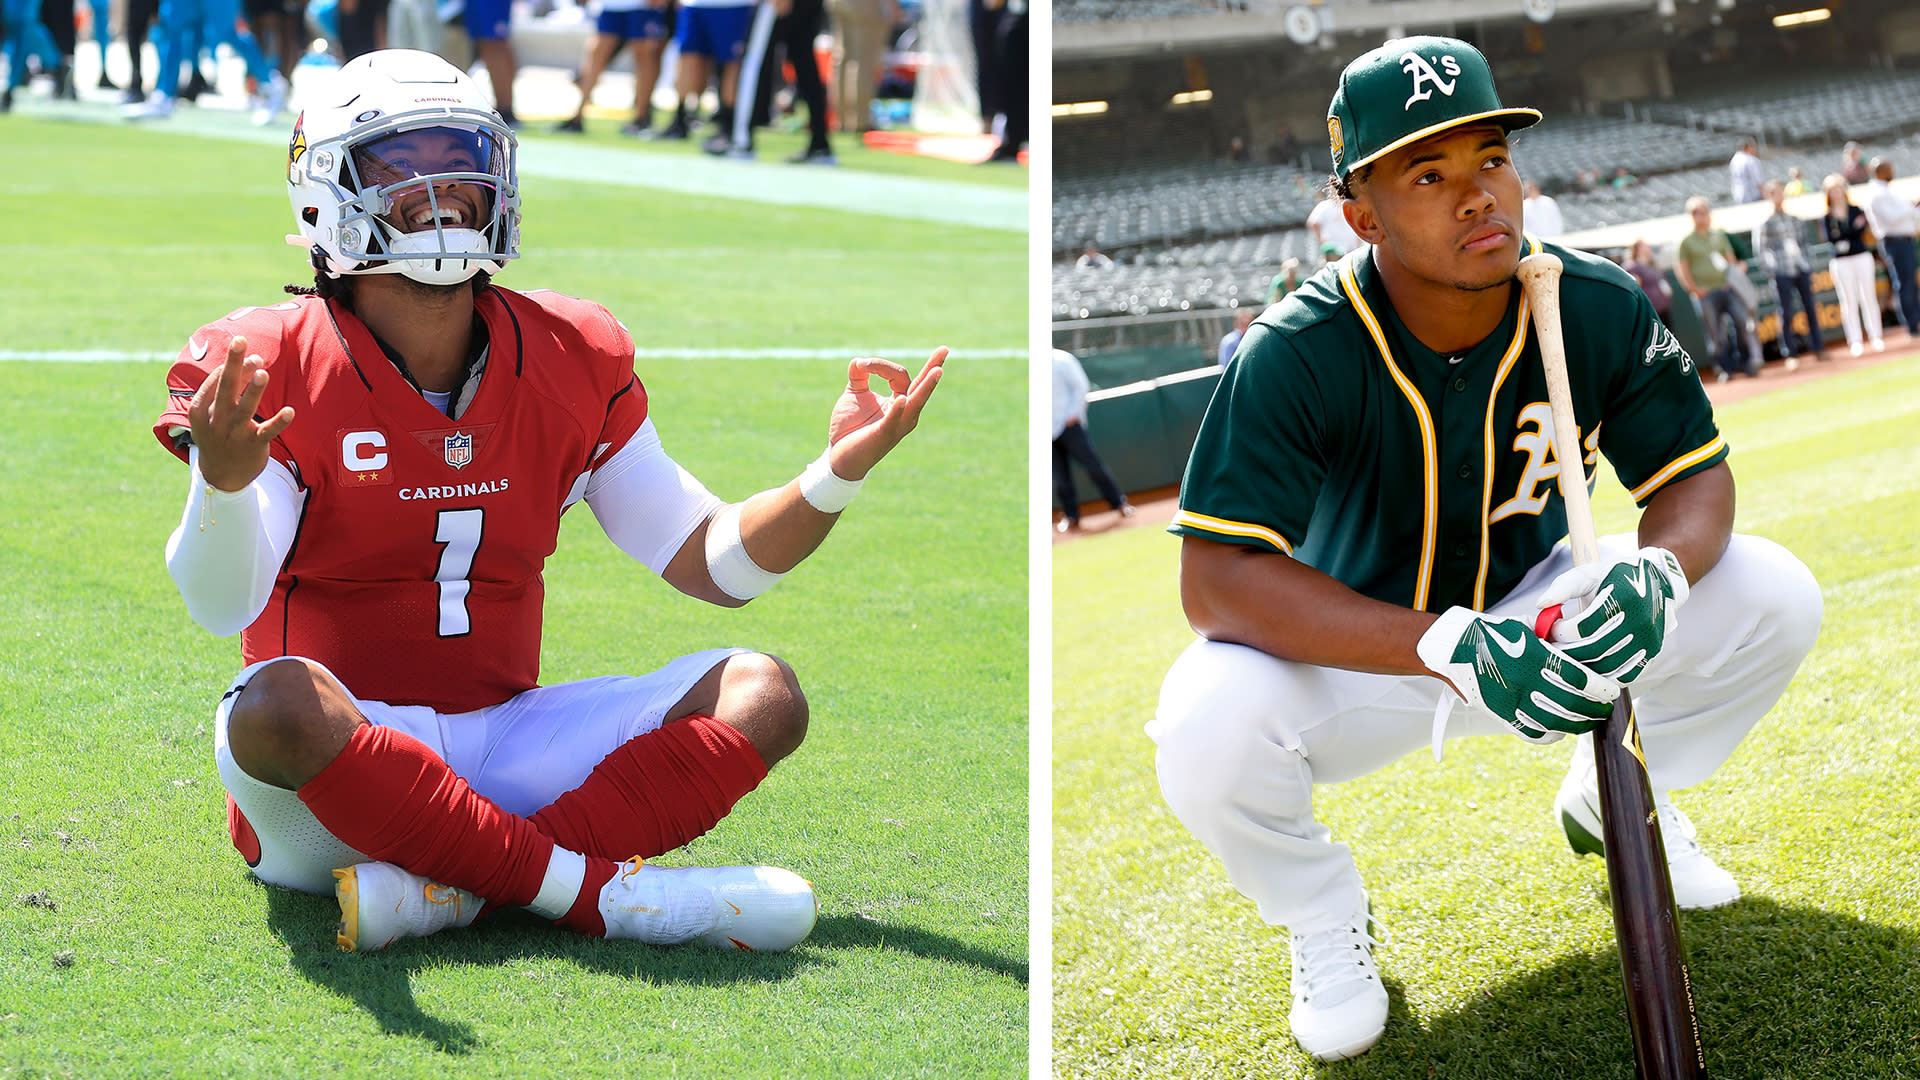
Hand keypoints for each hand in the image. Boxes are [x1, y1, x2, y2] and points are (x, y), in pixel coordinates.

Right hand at [188, 336, 295, 491]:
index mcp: (201, 410)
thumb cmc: (218, 434)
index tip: (243, 344)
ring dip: (254, 390)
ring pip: (245, 409)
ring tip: (262, 372)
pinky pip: (267, 432)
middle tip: (241, 341)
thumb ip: (226, 389)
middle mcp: (216, 420)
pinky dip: (278, 422)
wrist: (221, 475)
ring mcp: (234, 434)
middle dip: (233, 364)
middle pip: (226, 388)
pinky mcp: (253, 446)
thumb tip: (249, 360)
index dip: (230, 363)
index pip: (215, 381)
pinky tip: (290, 412)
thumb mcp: (212, 413)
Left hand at [824, 347, 945, 480]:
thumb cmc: (850, 427)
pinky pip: (893, 421)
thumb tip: (858, 361)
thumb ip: (859, 376)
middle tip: (945, 349)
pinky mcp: (884, 435)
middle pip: (920, 386)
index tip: (862, 364)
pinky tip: (901, 399)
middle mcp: (905, 413)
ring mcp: (897, 425)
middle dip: (933, 367)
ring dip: (926, 387)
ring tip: (938, 370)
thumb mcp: (854, 394)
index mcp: (900, 401)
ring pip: (915, 402)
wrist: (839, 456)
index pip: (899, 375)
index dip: (880, 366)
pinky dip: (898, 410)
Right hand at [1417, 606, 1620, 741]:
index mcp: (1532, 656)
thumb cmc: (1491, 633)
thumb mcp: (1524, 626)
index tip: (1612, 691)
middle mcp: (1524, 681)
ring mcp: (1512, 701)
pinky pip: (1532, 733)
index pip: (1578, 678)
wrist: (1452, 649)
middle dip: (1595, 708)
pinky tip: (1562, 731)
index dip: (1600, 688)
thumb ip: (1552, 638)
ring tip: (1590, 720)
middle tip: (1606, 708)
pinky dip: (1552, 735)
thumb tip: (1581, 646)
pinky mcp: (1501, 714)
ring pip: (1556, 723)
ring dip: (1578, 725)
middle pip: (1572, 704)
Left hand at [1534, 547, 1688, 683]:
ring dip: (1582, 667)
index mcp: (1624, 596)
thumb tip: (1540, 605)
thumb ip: (1562, 587)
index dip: (1560, 632)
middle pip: (1594, 649)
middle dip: (1567, 651)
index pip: (1583, 627)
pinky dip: (1603, 677)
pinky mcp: (1652, 653)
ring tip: (1566, 659)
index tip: (1550, 630)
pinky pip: (1624, 676)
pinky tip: (1588, 669)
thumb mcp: (1587, 574)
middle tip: (1551, 649)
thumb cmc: (1613, 577)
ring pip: (1608, 666)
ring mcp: (1649, 639)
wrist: (1656, 582)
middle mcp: (1641, 620)